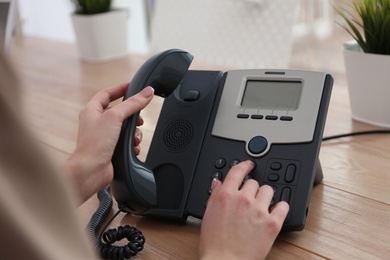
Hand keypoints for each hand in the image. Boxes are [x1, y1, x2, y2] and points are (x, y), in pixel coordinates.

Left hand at [63, 83, 153, 203]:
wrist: (90, 170)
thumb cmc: (94, 144)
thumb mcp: (115, 117)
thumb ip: (133, 103)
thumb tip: (146, 92)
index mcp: (91, 111)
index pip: (107, 94)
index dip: (120, 88)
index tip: (133, 86)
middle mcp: (96, 122)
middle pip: (119, 112)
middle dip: (132, 116)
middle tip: (139, 119)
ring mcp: (103, 136)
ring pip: (124, 128)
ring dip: (133, 133)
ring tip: (135, 137)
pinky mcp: (109, 149)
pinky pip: (125, 142)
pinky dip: (131, 144)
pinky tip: (133, 147)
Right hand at [199, 160, 288, 259]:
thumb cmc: (214, 244)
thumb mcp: (208, 215)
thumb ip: (215, 195)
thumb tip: (218, 183)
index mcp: (226, 195)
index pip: (238, 171)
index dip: (245, 165)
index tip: (249, 165)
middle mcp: (243, 199)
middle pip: (254, 182)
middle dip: (252, 190)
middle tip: (250, 200)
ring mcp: (258, 210)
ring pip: (268, 191)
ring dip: (265, 197)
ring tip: (262, 207)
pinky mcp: (272, 223)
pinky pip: (283, 207)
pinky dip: (280, 208)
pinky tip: (276, 212)